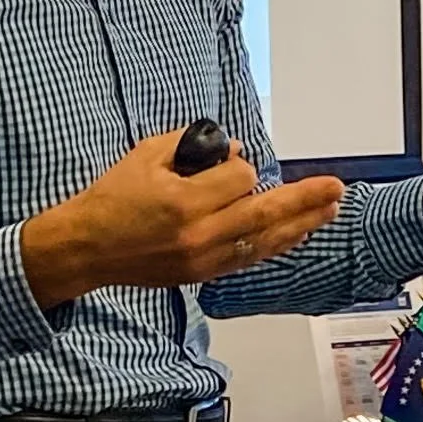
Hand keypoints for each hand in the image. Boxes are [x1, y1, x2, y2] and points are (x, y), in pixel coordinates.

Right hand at [22, 131, 345, 307]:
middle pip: (264, 214)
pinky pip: (250, 258)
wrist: (87, 249)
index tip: (228, 160)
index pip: (238, 179)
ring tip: (330, 208)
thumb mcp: (146, 156)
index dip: (240, 165)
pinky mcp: (203, 274)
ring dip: (300, 223)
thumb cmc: (111, 198)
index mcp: (182, 203)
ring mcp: (203, 259)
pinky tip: (298, 232)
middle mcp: (198, 235)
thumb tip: (236, 150)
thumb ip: (192, 148)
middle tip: (335, 188)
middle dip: (303, 200)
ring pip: (264, 241)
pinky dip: (277, 244)